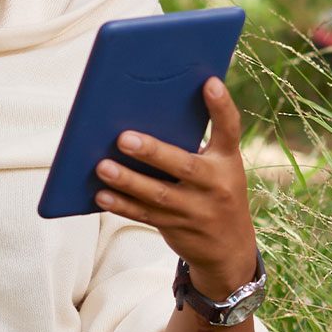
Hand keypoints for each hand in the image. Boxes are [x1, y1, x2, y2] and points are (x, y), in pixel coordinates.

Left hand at [94, 76, 259, 299]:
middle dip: (153, 152)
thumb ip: (193, 147)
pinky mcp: (177, 228)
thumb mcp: (217, 168)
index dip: (222, 106)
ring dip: (128, 181)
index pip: (229, 129)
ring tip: (102, 166)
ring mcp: (197, 210)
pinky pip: (145, 215)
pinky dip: (121, 205)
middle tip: (123, 138)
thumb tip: (143, 116)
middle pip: (184, 166)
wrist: (230, 248)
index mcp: (227, 161)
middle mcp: (217, 185)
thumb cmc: (214, 191)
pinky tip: (101, 194)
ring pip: (158, 195)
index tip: (209, 83)